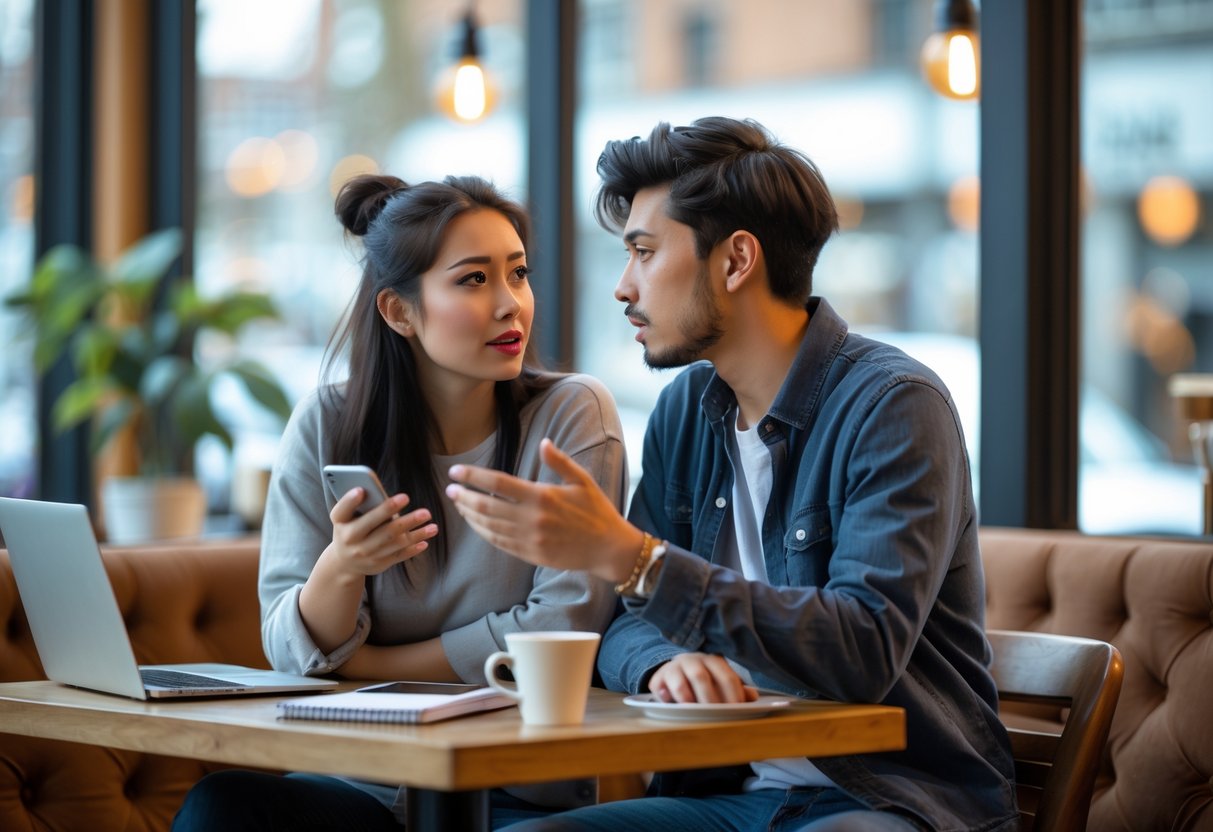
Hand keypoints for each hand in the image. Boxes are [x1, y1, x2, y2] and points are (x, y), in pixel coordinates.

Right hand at [321, 487, 438, 583]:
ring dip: (415, 533)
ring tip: (432, 525)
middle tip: (407, 498)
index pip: (342, 511)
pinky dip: (413, 548)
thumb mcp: (346, 518)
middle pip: (377, 526)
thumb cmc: (349, 530)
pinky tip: (425, 541)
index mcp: (341, 524)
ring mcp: (366, 554)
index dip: (350, 501)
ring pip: (394, 542)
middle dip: (393, 512)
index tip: (360, 490)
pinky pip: (399, 555)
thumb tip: (380, 494)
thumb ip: (359, 506)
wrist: (344, 564)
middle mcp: (352, 540)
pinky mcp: (379, 564)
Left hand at [445, 438, 642, 582]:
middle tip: (450, 489)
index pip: (498, 483)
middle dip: (464, 496)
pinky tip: (476, 524)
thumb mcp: (582, 481)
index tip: (456, 471)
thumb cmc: (597, 510)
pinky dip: (484, 533)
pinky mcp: (531, 555)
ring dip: (470, 515)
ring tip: (459, 504)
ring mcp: (530, 539)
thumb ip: (560, 461)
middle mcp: (532, 518)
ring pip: (489, 526)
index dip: (473, 476)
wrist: (609, 548)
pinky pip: (500, 543)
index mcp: (542, 496)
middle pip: (487, 506)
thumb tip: (543, 442)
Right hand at [649, 653, 759, 703]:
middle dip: (709, 700)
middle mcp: (693, 661)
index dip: (732, 694)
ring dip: (687, 700)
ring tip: (692, 712)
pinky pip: (659, 687)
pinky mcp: (658, 678)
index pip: (726, 676)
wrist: (677, 670)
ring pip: (679, 682)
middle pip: (701, 678)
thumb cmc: (706, 680)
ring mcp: (674, 668)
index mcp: (713, 661)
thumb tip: (753, 697)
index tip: (735, 710)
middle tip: (714, 716)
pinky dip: (665, 698)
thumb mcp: (721, 682)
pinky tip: (672, 705)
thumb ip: (737, 690)